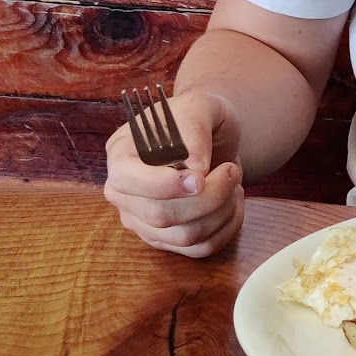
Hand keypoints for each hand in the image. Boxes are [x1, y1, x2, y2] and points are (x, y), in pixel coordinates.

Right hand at [103, 89, 244, 257]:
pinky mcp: (167, 239)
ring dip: (222, 211)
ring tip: (234, 183)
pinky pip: (199, 248)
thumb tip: (195, 170)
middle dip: (208, 198)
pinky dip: (227, 227)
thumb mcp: (200, 107)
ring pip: (184, 236)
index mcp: (121, 155)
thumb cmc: (198, 118)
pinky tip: (234, 201)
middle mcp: (125, 194)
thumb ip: (194, 132)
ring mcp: (143, 221)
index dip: (163, 185)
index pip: (127, 180)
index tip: (199, 178)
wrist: (209, 136)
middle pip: (160, 215)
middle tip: (231, 171)